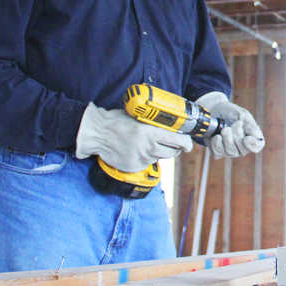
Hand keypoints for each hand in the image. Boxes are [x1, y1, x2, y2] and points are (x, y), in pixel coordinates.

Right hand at [75, 103, 191, 171]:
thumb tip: (170, 124)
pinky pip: (147, 163)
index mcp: (151, 133)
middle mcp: (148, 148)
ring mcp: (141, 159)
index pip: (177, 141)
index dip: (186, 143)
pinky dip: (147, 158)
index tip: (188, 144)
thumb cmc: (117, 122)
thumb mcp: (138, 118)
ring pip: (160, 158)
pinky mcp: (134, 167)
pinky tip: (139, 150)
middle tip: (174, 144)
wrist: (97, 134)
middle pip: (172, 153)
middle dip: (175, 148)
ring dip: (160, 152)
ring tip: (151, 144)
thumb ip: (153, 123)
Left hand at [196, 91, 264, 157]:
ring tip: (224, 128)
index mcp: (252, 137)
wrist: (214, 112)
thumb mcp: (242, 115)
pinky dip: (216, 142)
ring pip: (230, 151)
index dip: (252, 144)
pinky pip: (218, 152)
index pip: (257, 146)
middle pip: (243, 150)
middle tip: (234, 123)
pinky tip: (217, 136)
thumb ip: (250, 125)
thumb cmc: (230, 113)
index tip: (246, 138)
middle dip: (237, 135)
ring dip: (226, 138)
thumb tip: (256, 136)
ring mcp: (231, 152)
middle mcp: (243, 147)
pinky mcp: (219, 152)